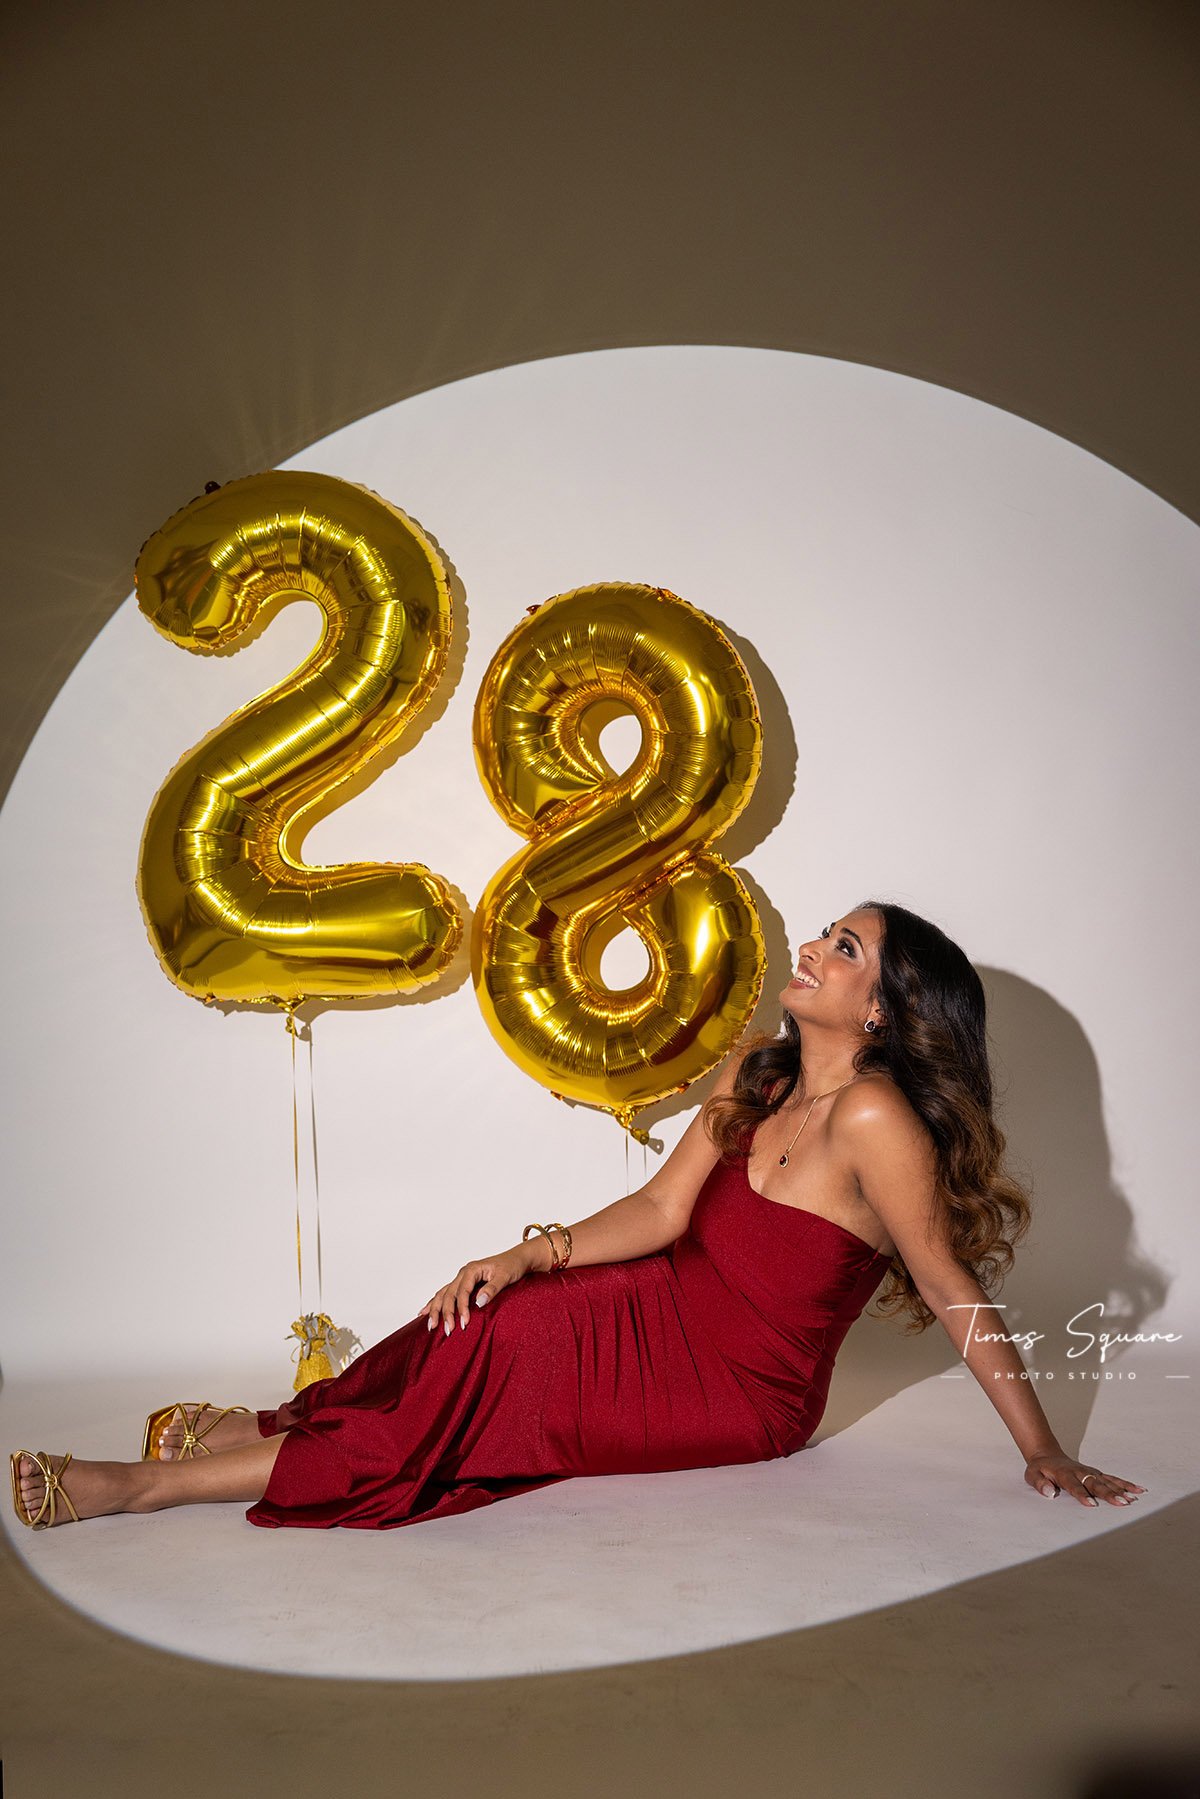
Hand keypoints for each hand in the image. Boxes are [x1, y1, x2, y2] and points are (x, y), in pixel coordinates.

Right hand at [418, 1244, 535, 1337]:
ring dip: (435, 1309)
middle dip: (446, 1313)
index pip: (462, 1291)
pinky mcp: (463, 1283)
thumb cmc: (512, 1266)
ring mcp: (462, 1278)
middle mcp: (463, 1273)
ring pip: (443, 1294)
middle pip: (449, 1294)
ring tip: (430, 1325)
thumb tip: (478, 1302)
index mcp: (472, 1270)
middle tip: (448, 1330)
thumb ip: (492, 1289)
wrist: (518, 1258)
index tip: (464, 1324)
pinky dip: (435, 1303)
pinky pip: (445, 1293)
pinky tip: (424, 1312)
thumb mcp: (505, 1276)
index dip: (462, 1308)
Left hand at [1025, 1451, 1146, 1507]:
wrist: (1047, 1455)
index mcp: (1064, 1474)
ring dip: (1120, 1490)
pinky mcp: (1096, 1474)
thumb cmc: (1040, 1469)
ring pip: (1107, 1481)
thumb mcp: (1032, 1475)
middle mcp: (1080, 1472)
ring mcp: (1090, 1472)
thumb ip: (1039, 1483)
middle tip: (1122, 1503)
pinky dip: (1125, 1484)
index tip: (1092, 1504)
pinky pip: (1112, 1479)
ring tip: (1134, 1498)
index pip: (1074, 1486)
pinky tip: (1138, 1490)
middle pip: (1095, 1484)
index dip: (1082, 1495)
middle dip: (1108, 1494)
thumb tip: (1048, 1492)